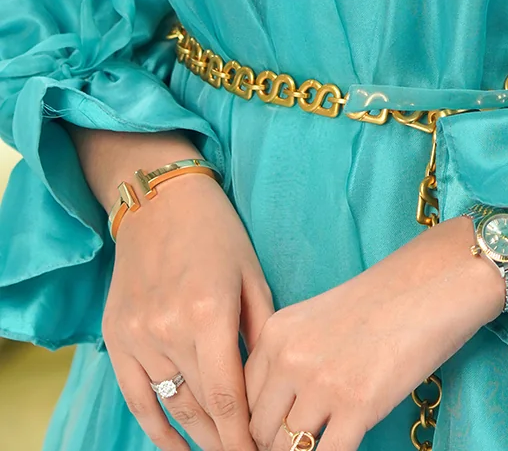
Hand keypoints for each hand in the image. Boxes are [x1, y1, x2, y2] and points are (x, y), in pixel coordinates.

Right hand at [102, 163, 273, 450]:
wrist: (158, 200)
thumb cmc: (217, 234)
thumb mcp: (252, 275)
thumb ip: (261, 333)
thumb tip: (271, 387)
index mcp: (209, 312)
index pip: (227, 396)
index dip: (243, 436)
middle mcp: (169, 329)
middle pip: (200, 407)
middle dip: (226, 440)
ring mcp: (138, 336)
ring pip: (172, 406)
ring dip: (197, 436)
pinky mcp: (116, 338)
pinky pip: (136, 398)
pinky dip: (156, 428)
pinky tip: (176, 446)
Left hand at [245, 214, 502, 450]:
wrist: (436, 282)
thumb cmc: (387, 300)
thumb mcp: (320, 319)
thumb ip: (293, 358)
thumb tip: (283, 411)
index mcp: (277, 333)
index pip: (244, 399)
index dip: (257, 426)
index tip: (271, 435)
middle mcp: (290, 358)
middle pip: (259, 430)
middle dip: (275, 444)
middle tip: (297, 443)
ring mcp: (322, 384)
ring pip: (286, 449)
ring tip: (319, 444)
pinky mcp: (357, 406)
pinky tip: (346, 444)